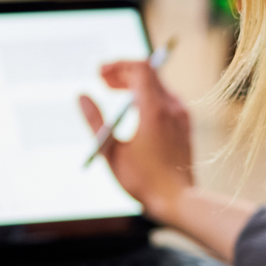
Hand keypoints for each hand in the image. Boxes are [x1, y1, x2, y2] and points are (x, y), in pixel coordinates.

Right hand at [79, 60, 194, 222]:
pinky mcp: (184, 123)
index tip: (100, 73)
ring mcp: (181, 114)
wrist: (177, 199)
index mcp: (154, 110)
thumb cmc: (143, 180)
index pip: (139, 69)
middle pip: (148, 73)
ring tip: (113, 91)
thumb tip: (82, 96)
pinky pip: (165, 98)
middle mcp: (172, 107)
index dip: (118, 66)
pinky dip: (147, 95)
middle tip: (102, 80)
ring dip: (134, 83)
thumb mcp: (111, 151)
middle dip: (123, 72)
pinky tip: (133, 108)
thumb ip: (95, 121)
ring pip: (157, 84)